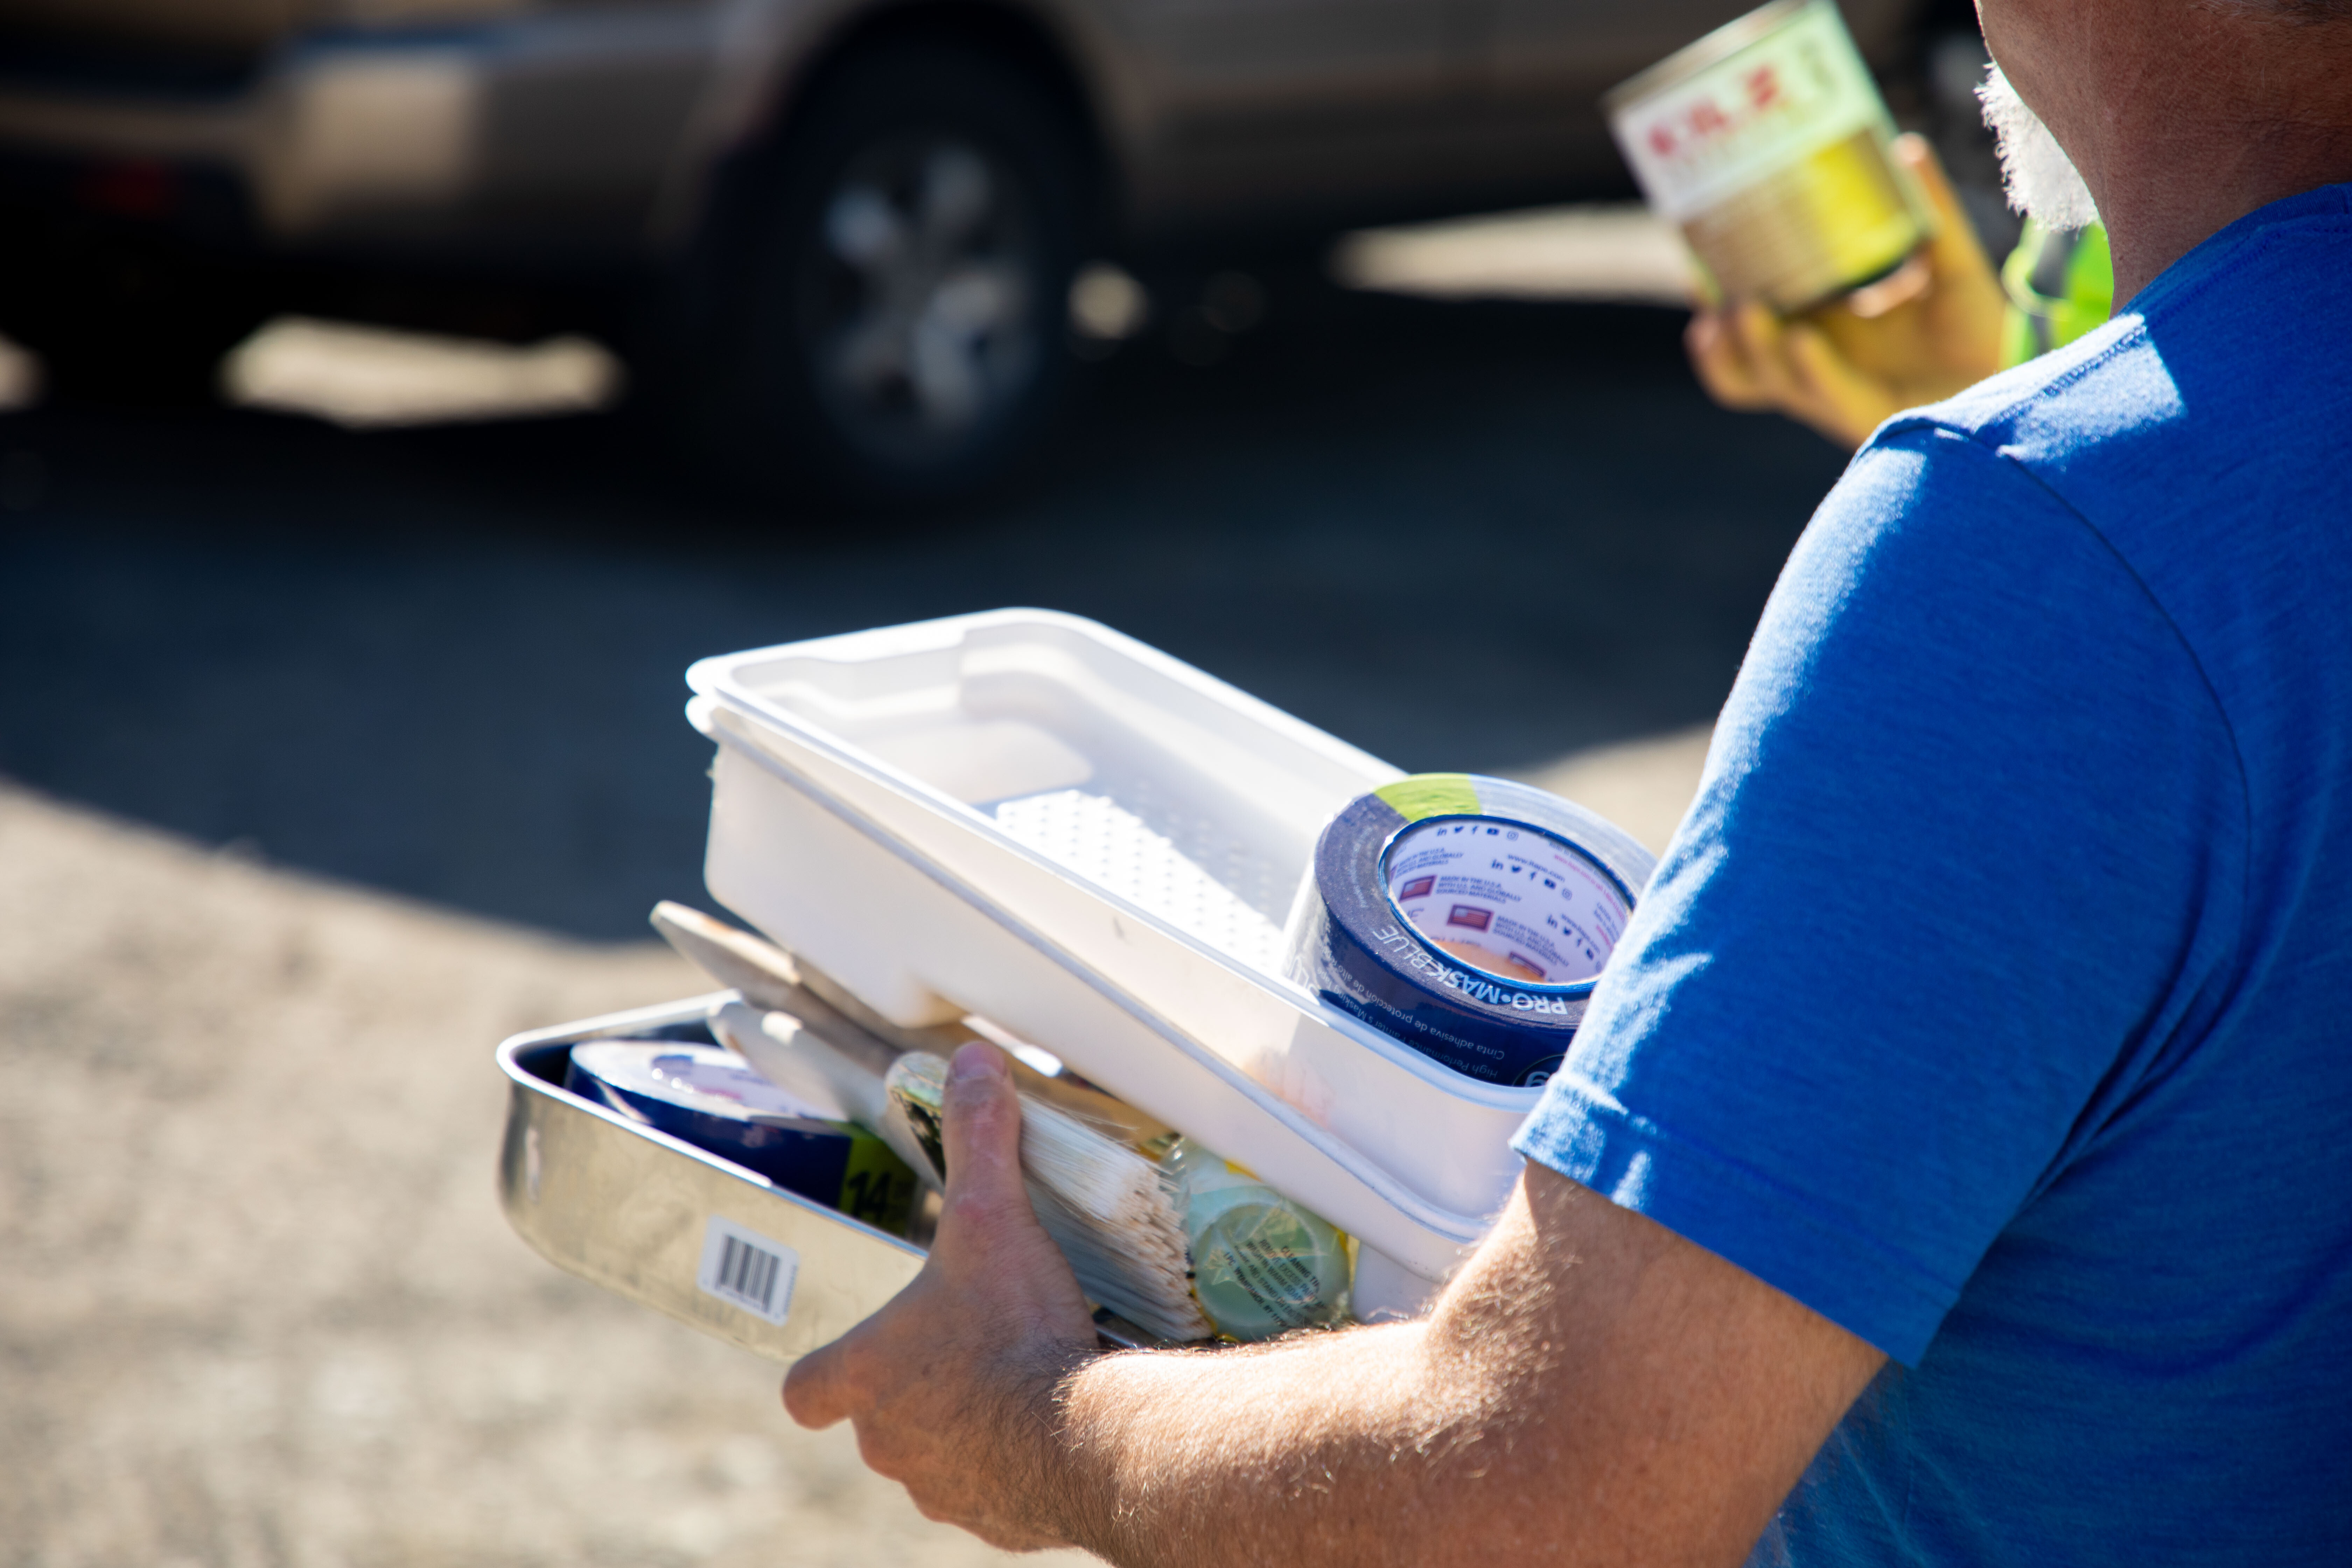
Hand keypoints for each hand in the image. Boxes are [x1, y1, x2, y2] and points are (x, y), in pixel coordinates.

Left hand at [782, 1041, 1100, 1549]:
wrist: (1086, 1435)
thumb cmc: (1018, 1329)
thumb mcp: (993, 1216)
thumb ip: (979, 1138)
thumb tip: (971, 1062)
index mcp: (868, 1378)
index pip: (806, 1387)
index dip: (825, 1370)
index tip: (849, 1357)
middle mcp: (889, 1445)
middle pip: (880, 1419)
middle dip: (920, 1387)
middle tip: (972, 1346)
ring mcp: (942, 1491)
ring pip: (939, 1459)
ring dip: (970, 1427)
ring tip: (1020, 1381)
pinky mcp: (999, 1521)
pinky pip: (997, 1492)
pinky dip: (1017, 1465)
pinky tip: (1054, 1426)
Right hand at [1686, 133, 2007, 449]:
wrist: (2012, 371)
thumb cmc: (1971, 321)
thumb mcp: (1946, 259)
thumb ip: (1928, 210)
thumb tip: (1905, 147)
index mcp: (1820, 331)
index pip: (1747, 326)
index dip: (1711, 304)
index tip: (1695, 264)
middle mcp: (1818, 367)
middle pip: (1743, 366)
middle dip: (1718, 335)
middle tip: (1708, 291)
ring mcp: (1838, 394)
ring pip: (1771, 385)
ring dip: (1750, 351)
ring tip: (1745, 310)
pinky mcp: (1871, 416)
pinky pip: (1829, 398)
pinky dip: (1812, 373)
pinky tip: (1802, 340)